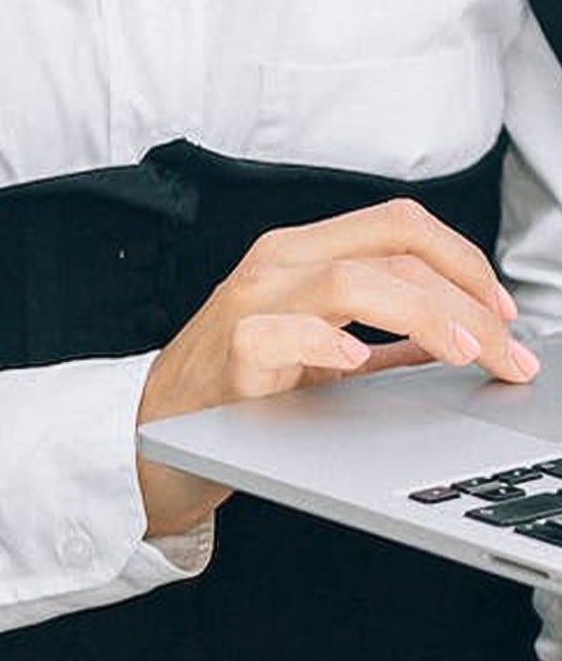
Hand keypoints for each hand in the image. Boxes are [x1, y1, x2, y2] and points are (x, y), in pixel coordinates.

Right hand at [135, 197, 539, 537]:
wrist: (152, 436)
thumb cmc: (238, 392)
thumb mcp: (319, 350)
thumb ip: (385, 337)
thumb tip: (471, 335)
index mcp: (301, 253)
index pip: (399, 224)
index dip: (466, 260)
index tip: (504, 311)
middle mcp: (276, 264)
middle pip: (393, 248)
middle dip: (469, 299)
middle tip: (507, 351)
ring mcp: (249, 304)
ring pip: (353, 280)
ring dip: (427, 316)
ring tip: (466, 354)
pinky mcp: (229, 354)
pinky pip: (281, 334)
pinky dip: (327, 343)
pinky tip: (358, 362)